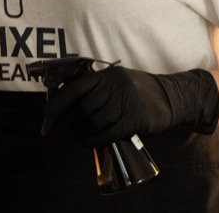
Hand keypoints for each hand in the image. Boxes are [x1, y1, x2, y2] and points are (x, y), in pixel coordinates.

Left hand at [42, 65, 218, 146]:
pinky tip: (85, 143)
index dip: (57, 102)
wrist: (172, 97)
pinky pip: (107, 133)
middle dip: (68, 122)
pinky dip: (93, 140)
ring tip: (73, 138)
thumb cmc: (139, 90)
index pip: (75, 88)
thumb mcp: (118, 81)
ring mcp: (125, 104)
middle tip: (59, 131)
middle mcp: (115, 87)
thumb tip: (67, 103)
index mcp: (107, 76)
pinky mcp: (135, 121)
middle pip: (82, 108)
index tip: (45, 114)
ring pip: (93, 121)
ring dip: (79, 133)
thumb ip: (96, 88)